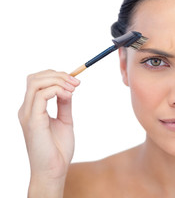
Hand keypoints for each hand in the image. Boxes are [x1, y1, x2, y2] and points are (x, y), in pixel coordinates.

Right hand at [18, 70, 79, 195]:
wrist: (54, 170)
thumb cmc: (58, 149)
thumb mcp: (65, 121)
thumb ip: (64, 104)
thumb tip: (68, 89)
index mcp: (32, 109)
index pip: (37, 81)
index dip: (56, 76)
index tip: (76, 82)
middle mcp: (26, 109)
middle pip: (34, 78)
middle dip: (58, 75)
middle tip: (76, 83)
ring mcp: (28, 114)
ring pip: (36, 83)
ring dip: (58, 81)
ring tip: (74, 88)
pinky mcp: (33, 121)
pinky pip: (40, 96)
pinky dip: (56, 90)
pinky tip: (68, 96)